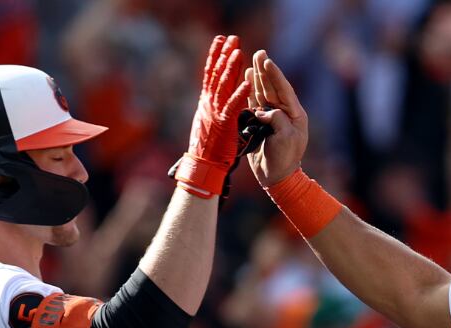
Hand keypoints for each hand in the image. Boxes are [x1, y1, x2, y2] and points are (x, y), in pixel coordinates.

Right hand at [175, 35, 250, 197]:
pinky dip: (239, 94)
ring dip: (231, 68)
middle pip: (216, 74)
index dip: (216, 56)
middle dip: (224, 55)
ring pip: (223, 86)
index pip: (212, 74)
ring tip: (238, 52)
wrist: (203, 165)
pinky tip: (247, 82)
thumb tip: (211, 94)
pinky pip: (232, 106)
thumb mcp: (207, 120)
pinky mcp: (223, 125)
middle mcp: (208, 104)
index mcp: (206, 102)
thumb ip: (211, 105)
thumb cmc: (207, 147)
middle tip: (232, 38)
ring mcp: (214, 113)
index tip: (221, 40)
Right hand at [246, 51, 307, 186]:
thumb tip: (263, 111)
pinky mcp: (260, 122)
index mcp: (295, 114)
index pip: (285, 90)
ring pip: (263, 92)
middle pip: (273, 87)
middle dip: (265, 70)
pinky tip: (246, 79)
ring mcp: (271, 117)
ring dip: (257, 77)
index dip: (275, 75)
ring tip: (251, 60)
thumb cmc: (285, 159)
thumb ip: (277, 120)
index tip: (268, 61)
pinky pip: (254, 103)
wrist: (276, 176)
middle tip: (259, 52)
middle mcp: (283, 112)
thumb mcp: (285, 138)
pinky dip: (249, 91)